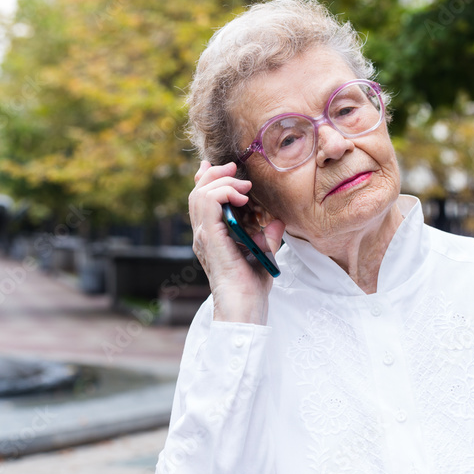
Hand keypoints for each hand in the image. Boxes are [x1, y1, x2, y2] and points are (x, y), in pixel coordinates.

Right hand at [188, 161, 284, 324]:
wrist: (245, 305)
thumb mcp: (263, 254)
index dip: (208, 179)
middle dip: (216, 174)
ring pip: (200, 193)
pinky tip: (242, 196)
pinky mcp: (209, 236)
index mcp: (211, 236)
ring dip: (222, 181)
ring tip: (243, 186)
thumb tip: (276, 221)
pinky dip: (225, 191)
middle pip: (197, 192)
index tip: (226, 168)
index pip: (201, 200)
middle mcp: (203, 234)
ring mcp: (203, 235)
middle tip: (235, 168)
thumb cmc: (252, 287)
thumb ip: (267, 236)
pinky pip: (208, 202)